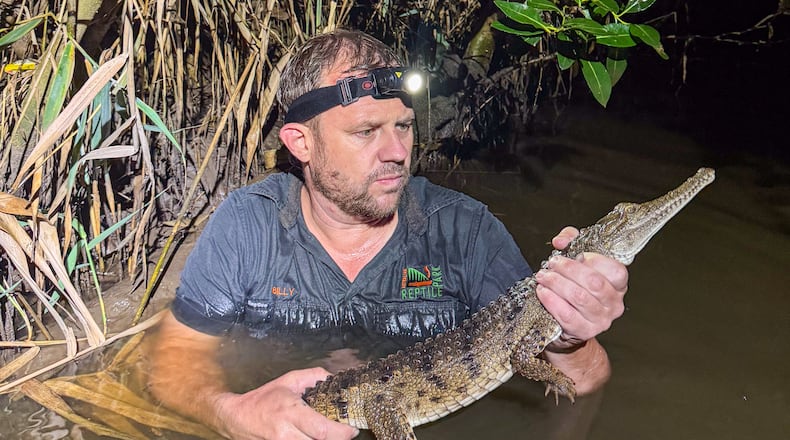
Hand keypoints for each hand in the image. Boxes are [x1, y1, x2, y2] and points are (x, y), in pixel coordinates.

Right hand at [213, 367, 358, 439]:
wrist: (237, 417)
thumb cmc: (264, 398)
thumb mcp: (289, 380)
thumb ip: (315, 376)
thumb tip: (335, 378)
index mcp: (291, 412)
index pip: (322, 430)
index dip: (341, 433)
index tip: (352, 429)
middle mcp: (286, 433)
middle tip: (345, 433)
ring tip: (331, 434)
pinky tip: (315, 436)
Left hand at [535, 226, 627, 350]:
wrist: (566, 324)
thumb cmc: (574, 288)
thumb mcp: (576, 258)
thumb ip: (571, 241)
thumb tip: (561, 241)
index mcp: (618, 285)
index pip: (615, 270)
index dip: (593, 259)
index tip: (574, 254)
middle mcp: (614, 303)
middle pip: (593, 282)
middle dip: (568, 269)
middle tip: (551, 264)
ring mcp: (601, 320)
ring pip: (579, 297)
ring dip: (556, 283)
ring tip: (543, 277)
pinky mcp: (584, 331)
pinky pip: (567, 314)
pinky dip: (552, 301)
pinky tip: (542, 292)